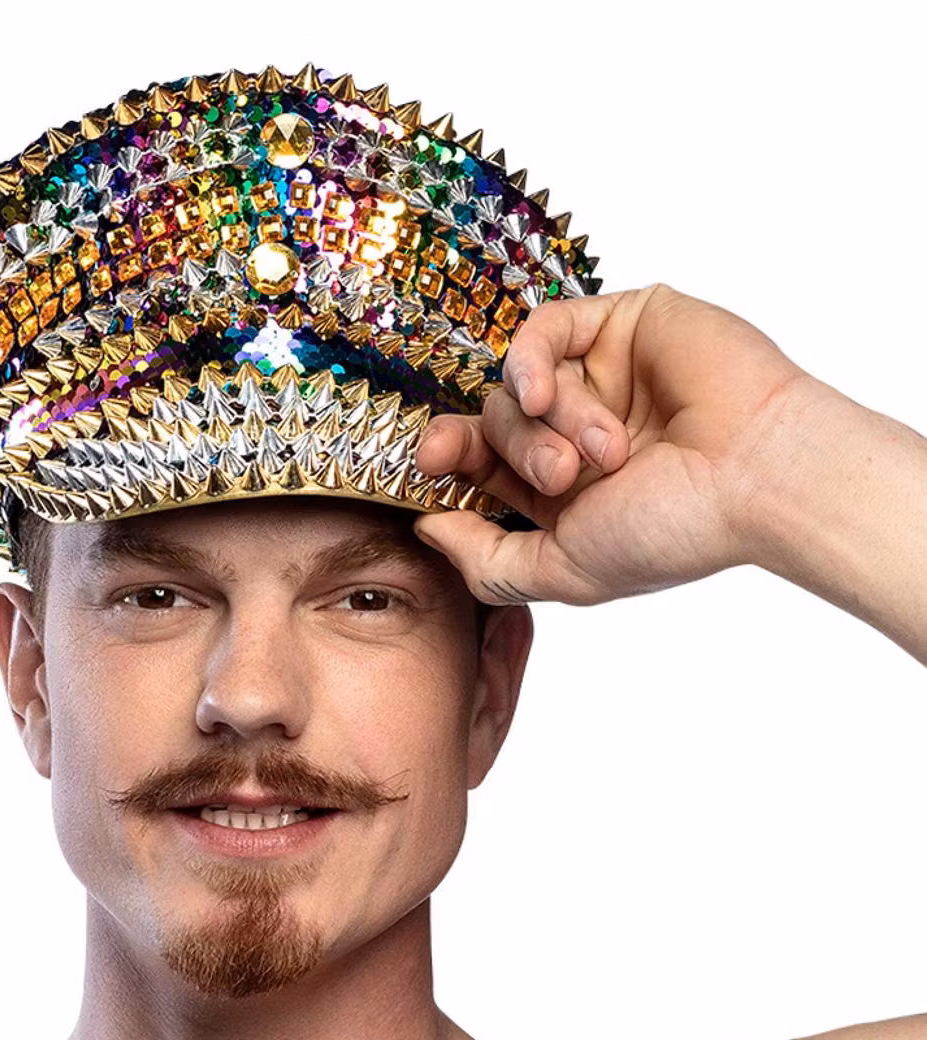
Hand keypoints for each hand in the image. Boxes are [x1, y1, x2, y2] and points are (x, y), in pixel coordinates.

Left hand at [412, 282, 811, 604]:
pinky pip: (543, 330)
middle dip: (514, 453)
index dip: (447, 463)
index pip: (476, 466)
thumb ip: (486, 560)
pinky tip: (551, 396)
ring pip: (516, 383)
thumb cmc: (673, 530)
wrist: (759, 477)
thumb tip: (426, 527)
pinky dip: (533, 363)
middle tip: (563, 478)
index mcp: (557, 489)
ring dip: (549, 424)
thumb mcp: (563, 569)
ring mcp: (596, 376)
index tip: (428, 468)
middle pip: (490, 423)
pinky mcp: (619, 324)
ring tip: (607, 454)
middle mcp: (571, 431)